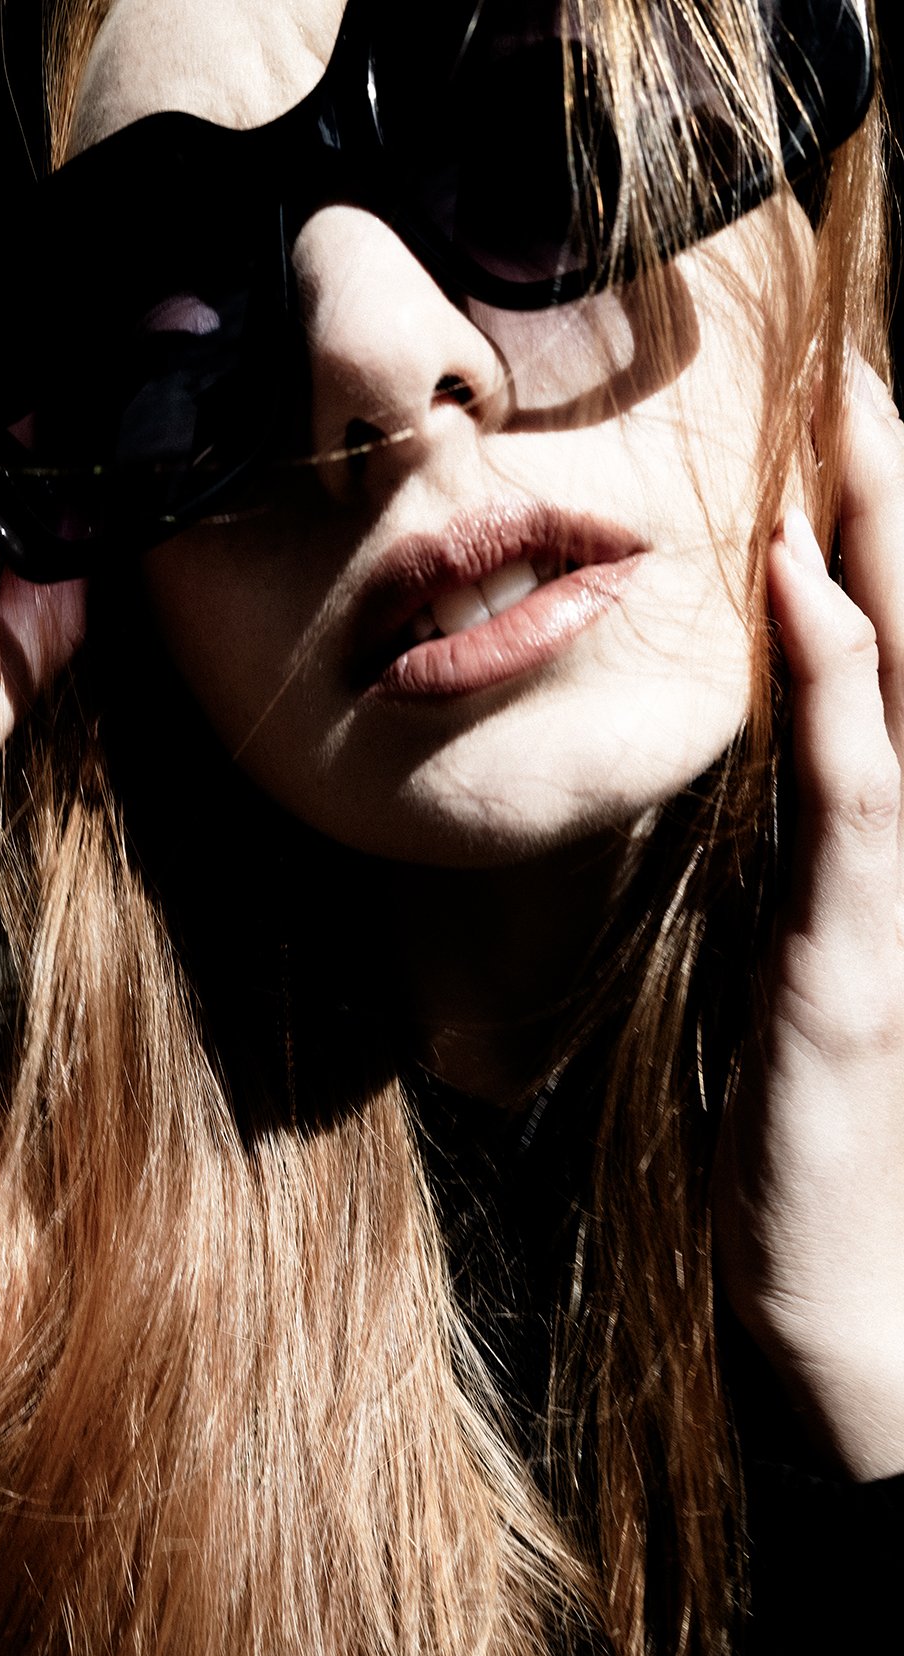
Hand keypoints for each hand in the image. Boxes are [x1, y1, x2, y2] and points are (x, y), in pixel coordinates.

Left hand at [715, 360, 903, 1480]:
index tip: (840, 428)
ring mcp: (895, 896)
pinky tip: (805, 589)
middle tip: (865, 374)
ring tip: (856, 426)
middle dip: (893, 508)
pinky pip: (852, 797)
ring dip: (879, 556)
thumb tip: (767, 773)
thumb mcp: (789, 964)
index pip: (886, 667)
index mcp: (880, 846)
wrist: (831, 1279)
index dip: (871, 548)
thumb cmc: (801, 1125)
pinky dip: (835, 688)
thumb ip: (796, 862)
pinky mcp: (854, 956)